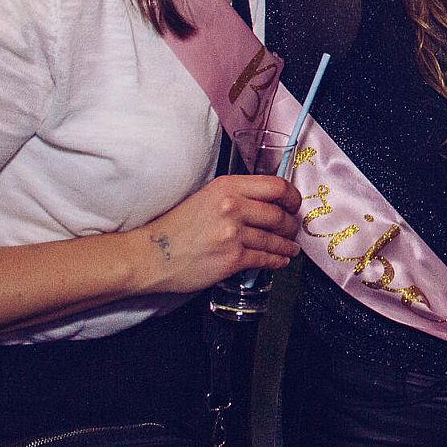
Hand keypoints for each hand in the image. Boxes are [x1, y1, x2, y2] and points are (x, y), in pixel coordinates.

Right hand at [129, 174, 301, 294]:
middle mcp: (232, 206)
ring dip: (287, 245)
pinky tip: (280, 261)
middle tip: (293, 228)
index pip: (275, 186)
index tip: (295, 204)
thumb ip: (235, 195)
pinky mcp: (231, 259)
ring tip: (291, 247)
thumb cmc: (176, 226)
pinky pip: (264, 259)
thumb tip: (266, 201)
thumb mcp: (206, 197)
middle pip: (279, 214)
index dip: (292, 196)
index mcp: (227, 186)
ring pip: (274, 239)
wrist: (151, 254)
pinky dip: (277, 261)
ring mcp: (233, 234)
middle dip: (291, 224)